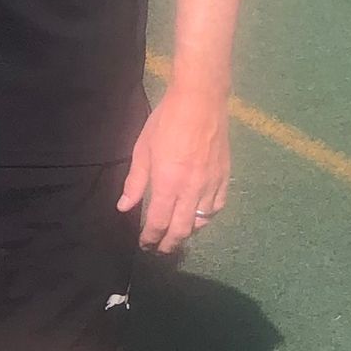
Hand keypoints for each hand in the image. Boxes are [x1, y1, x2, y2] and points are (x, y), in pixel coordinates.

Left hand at [117, 83, 229, 253]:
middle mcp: (192, 189)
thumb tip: (124, 207)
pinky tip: (199, 215)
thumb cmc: (166, 121)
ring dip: (188, 232)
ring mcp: (211, 184)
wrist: (200, 101)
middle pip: (182, 230)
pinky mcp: (225, 176)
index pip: (159, 222)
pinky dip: (207, 217)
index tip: (144, 244)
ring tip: (177, 234)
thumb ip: (136, 182)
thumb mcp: (143, 149)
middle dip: (169, 244)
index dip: (150, 238)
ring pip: (201, 221)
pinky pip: (217, 207)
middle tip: (160, 249)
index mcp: (168, 183)